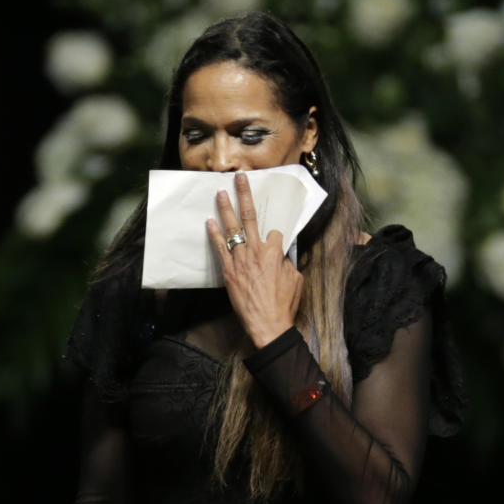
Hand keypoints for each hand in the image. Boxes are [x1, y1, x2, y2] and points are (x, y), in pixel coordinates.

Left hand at [206, 171, 302, 348]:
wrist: (268, 325)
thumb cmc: (284, 305)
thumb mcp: (295, 281)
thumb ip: (288, 264)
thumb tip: (283, 256)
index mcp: (275, 253)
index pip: (274, 233)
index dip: (275, 237)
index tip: (275, 243)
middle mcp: (256, 251)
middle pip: (250, 217)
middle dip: (244, 195)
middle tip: (239, 178)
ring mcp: (240, 260)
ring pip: (232, 229)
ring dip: (225, 209)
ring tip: (220, 193)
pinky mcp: (229, 272)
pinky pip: (220, 248)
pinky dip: (214, 234)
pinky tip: (208, 222)